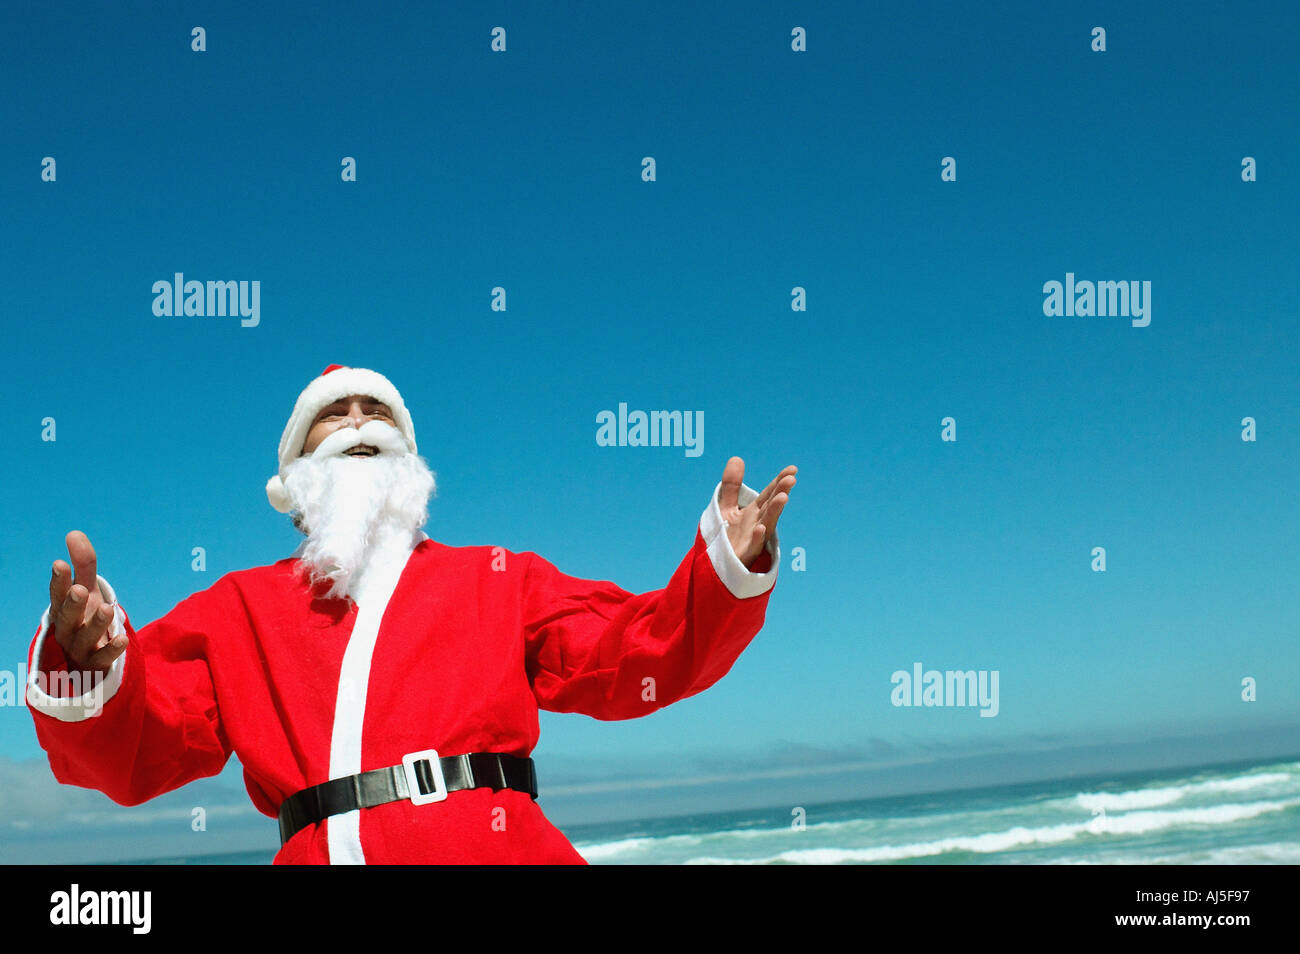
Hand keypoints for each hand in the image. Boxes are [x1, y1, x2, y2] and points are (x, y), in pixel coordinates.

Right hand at [48, 531, 126, 672]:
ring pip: (85, 637)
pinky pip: (103, 658)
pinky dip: (112, 649)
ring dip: (96, 624)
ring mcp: (81, 648)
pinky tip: (122, 638)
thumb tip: (74, 533)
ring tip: (108, 608)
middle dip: (73, 603)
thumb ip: (84, 565)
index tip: (59, 563)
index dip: (58, 581)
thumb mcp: (87, 590)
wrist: (87, 660)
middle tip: (80, 589)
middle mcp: (68, 629)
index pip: (58, 595)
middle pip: (68, 617)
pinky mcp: (96, 664)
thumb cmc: (84, 618)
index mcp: (63, 610)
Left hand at [720, 457, 795, 568]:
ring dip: (774, 512)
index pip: (769, 494)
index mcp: (754, 512)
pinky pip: (752, 546)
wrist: (717, 565)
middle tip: (791, 479)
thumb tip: (737, 458)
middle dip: (780, 493)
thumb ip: (731, 485)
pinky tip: (760, 527)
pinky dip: (757, 537)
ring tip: (783, 497)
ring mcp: (752, 540)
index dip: (779, 481)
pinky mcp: (744, 555)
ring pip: (766, 524)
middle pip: (770, 506)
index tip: (792, 469)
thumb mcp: (726, 507)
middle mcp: (757, 524)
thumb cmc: (726, 536)